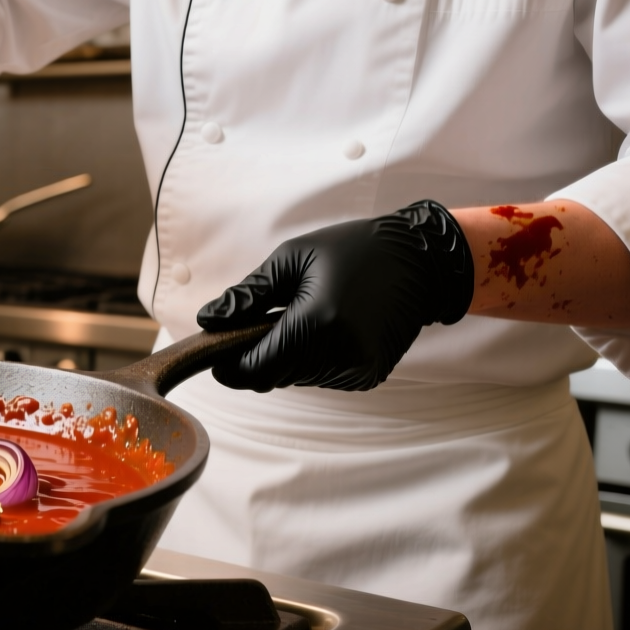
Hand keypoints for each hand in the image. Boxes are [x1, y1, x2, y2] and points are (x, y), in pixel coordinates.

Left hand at [197, 200, 474, 391]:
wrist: (420, 261)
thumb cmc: (353, 250)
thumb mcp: (292, 259)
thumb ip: (248, 294)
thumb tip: (209, 320)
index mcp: (317, 323)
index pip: (256, 367)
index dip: (229, 366)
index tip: (218, 351)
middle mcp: (341, 354)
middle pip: (273, 377)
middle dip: (256, 357)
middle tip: (260, 321)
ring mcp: (358, 370)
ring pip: (295, 379)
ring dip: (284, 356)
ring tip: (299, 316)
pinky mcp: (369, 376)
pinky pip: (322, 376)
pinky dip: (310, 358)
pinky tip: (324, 328)